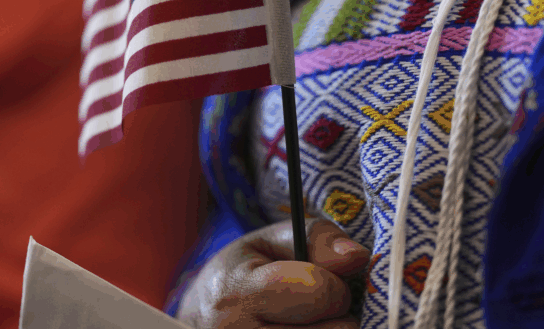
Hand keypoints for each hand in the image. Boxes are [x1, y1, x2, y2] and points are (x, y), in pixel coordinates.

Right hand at [176, 218, 370, 328]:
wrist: (201, 323)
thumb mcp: (268, 243)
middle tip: (314, 309)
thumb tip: (357, 257)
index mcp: (239, 295)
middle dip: (337, 316)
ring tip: (308, 324)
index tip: (322, 281)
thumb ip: (317, 240)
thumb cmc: (239, 275)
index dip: (333, 284)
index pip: (319, 293)